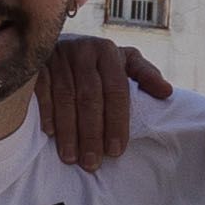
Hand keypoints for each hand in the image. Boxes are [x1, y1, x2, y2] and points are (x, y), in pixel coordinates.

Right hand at [33, 36, 174, 170]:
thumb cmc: (98, 61)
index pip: (116, 90)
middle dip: (91, 133)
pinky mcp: (37, 64)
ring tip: (72, 158)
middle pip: (90, 97)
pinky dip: (46, 113)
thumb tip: (167, 93)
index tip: (115, 151)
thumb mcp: (124, 61)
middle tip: (92, 162)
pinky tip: (50, 135)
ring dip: (68, 130)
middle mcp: (83, 50)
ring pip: (65, 97)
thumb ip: (145, 75)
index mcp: (108, 51)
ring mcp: (58, 56)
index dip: (117, 122)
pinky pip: (41, 91)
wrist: (60, 42)